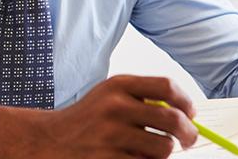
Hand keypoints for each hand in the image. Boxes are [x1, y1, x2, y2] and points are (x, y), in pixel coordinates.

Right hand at [0, 75, 197, 158]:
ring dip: (163, 154)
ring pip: (163, 148)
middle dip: (187, 134)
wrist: (47, 143)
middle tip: (186, 140)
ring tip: (151, 152)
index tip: (190, 113)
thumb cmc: (86, 121)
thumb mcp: (109, 98)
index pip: (166, 87)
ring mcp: (111, 135)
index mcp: (118, 85)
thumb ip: (141, 100)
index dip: (185, 102)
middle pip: (172, 120)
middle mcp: (115, 107)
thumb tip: (185, 117)